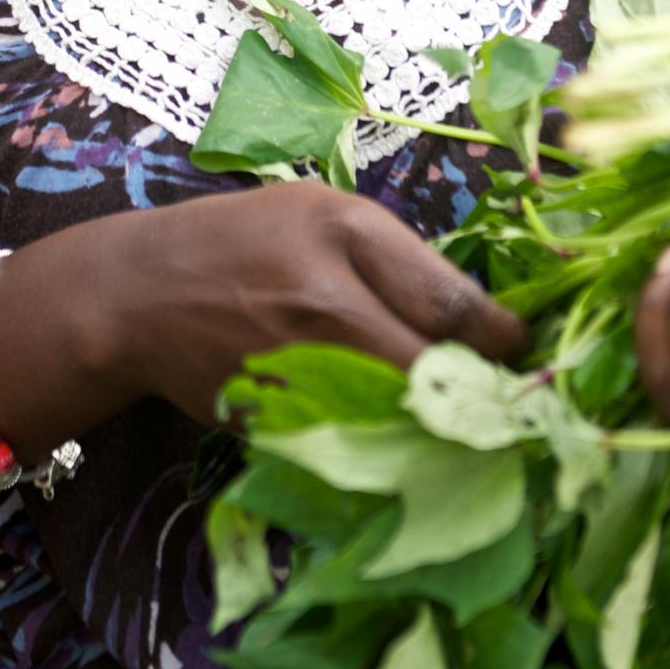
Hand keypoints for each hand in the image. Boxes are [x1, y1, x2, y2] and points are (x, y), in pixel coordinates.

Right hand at [98, 181, 529, 425]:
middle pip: (442, 377)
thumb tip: (485, 320)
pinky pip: (361, 453)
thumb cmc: (247, 239)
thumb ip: (404, 260)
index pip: (456, 307)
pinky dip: (394, 456)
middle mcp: (330, 314)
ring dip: (447, 432)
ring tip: (472, 427)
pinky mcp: (284, 430)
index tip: (526, 350)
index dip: (508, 339)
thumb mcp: (328, 213)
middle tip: (510, 400)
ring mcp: (306, 380)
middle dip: (486, 394)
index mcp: (348, 245)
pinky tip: (412, 448)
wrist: (143, 296)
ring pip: (409, 425)